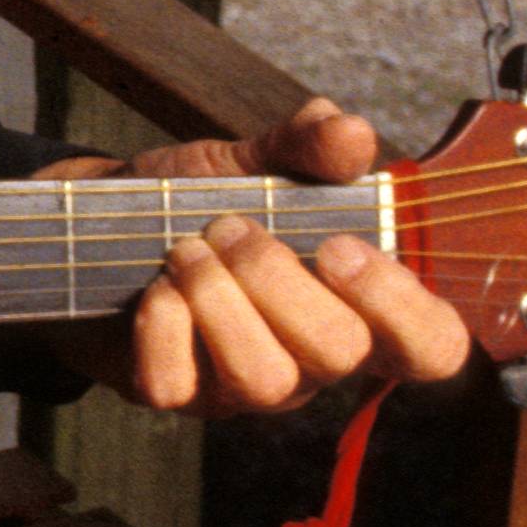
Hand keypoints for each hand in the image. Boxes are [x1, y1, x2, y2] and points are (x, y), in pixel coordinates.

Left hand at [42, 96, 472, 415]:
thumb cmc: (195, 201)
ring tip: (188, 246)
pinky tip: (155, 284)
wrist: (96, 223)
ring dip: (218, 296)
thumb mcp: (252, 160)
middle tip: (230, 226)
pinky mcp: (176, 395)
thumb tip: (351, 132)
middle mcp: (311, 360)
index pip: (431, 346)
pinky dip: (162, 322)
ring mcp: (243, 387)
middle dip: (278, 275)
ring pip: (263, 377)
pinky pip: (178, 384)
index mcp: (354, 306)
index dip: (400, 305)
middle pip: (339, 353)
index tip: (339, 245)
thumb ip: (306, 146)